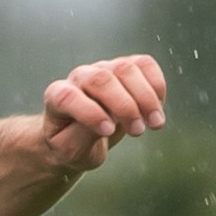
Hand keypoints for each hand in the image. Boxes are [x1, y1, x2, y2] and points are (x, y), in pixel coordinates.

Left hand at [39, 52, 168, 171]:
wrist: (81, 138)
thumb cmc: (73, 145)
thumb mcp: (70, 151)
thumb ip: (82, 137)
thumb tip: (109, 122)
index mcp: (57, 96)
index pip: (69, 97)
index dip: (90, 113)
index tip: (108, 132)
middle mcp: (79, 77)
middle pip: (101, 79)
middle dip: (124, 105)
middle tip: (138, 131)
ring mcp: (103, 69)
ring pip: (125, 68)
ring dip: (145, 97)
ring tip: (155, 124)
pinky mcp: (125, 68)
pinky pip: (144, 64)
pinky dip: (156, 85)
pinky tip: (157, 108)